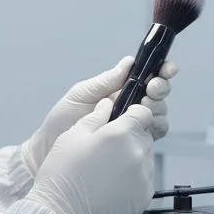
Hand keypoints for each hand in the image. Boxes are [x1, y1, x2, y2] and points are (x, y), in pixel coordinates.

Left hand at [21, 57, 176, 176]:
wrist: (49, 151)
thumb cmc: (61, 122)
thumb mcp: (81, 95)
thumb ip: (105, 81)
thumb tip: (128, 62)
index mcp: (117, 91)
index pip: (145, 77)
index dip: (159, 71)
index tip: (164, 69)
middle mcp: (128, 107)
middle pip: (157, 94)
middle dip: (160, 87)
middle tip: (152, 88)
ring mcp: (131, 126)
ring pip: (158, 114)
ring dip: (158, 106)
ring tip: (145, 105)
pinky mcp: (132, 144)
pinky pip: (152, 134)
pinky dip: (154, 127)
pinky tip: (145, 124)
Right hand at [25, 100, 155, 213]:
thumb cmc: (63, 174)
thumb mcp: (73, 136)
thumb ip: (95, 117)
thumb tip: (107, 105)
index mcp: (121, 134)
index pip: (144, 113)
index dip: (132, 114)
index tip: (122, 121)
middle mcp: (138, 154)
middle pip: (145, 136)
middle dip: (130, 138)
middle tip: (107, 149)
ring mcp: (143, 177)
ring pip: (146, 158)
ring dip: (133, 159)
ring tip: (107, 170)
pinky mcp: (144, 197)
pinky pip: (145, 180)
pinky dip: (133, 180)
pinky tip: (112, 184)